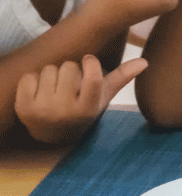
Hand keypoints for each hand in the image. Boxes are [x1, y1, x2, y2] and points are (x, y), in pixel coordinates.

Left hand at [14, 53, 146, 144]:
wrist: (51, 134)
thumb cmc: (81, 109)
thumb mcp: (102, 97)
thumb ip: (121, 77)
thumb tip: (144, 61)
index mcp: (87, 108)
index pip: (92, 76)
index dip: (90, 62)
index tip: (88, 61)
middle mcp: (64, 111)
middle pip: (68, 67)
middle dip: (70, 71)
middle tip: (69, 85)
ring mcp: (42, 110)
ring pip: (49, 69)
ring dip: (52, 74)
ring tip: (55, 89)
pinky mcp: (23, 107)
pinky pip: (29, 77)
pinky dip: (33, 80)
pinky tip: (39, 92)